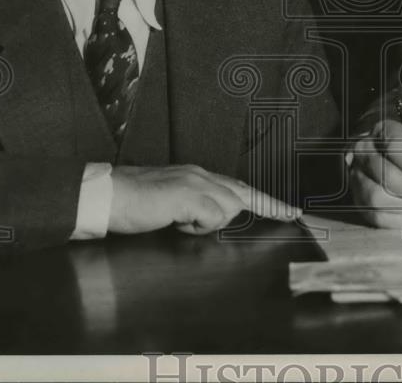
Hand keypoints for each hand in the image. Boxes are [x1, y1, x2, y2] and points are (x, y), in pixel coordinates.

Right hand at [109, 165, 299, 235]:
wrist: (107, 195)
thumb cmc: (132, 203)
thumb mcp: (170, 204)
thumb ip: (193, 208)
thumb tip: (208, 220)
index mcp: (196, 175)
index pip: (237, 187)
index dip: (263, 199)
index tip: (286, 208)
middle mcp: (200, 174)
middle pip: (245, 192)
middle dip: (272, 205)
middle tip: (295, 213)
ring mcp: (196, 183)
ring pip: (228, 208)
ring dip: (208, 223)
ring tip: (177, 220)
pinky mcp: (189, 195)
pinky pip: (211, 217)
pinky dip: (196, 226)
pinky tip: (175, 221)